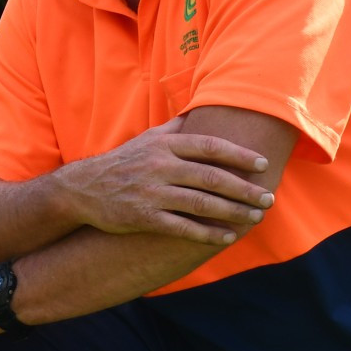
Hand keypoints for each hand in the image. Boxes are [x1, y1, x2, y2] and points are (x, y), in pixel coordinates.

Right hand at [57, 117, 272, 244]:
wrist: (82, 189)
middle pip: (212, 177)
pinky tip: (226, 237)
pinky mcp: (144, 217)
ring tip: (255, 217)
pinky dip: (207, 234)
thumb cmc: (122, 162)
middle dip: (245, 189)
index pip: (209, 147)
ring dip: (233, 212)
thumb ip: (176, 129)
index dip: (239, 155)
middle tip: (269, 197)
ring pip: (201, 204)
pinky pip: (182, 228)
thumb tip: (201, 112)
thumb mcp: (146, 139)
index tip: (262, 164)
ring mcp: (151, 193)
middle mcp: (159, 167)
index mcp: (164, 146)